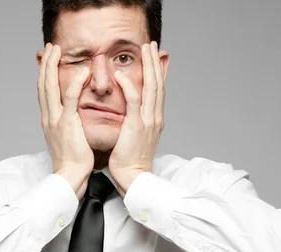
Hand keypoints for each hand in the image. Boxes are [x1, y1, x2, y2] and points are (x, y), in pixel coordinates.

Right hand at [38, 43, 94, 196]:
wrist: (69, 177)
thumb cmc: (72, 164)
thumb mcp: (68, 141)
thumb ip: (68, 126)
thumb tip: (73, 120)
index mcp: (48, 122)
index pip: (43, 93)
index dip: (44, 74)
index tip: (48, 60)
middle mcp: (48, 118)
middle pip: (42, 84)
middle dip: (45, 64)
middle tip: (50, 47)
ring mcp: (55, 120)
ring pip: (49, 86)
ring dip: (53, 66)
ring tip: (57, 50)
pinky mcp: (66, 124)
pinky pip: (69, 98)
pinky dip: (75, 82)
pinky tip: (82, 71)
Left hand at [108, 41, 165, 183]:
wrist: (134, 179)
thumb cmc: (131, 164)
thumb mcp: (137, 140)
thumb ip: (136, 124)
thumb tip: (131, 117)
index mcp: (155, 121)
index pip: (158, 91)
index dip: (158, 73)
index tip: (155, 58)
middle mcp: (155, 118)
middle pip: (158, 84)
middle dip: (155, 62)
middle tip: (152, 45)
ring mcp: (148, 122)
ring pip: (151, 87)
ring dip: (148, 66)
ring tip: (145, 49)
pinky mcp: (136, 126)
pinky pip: (133, 101)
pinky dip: (128, 85)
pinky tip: (122, 74)